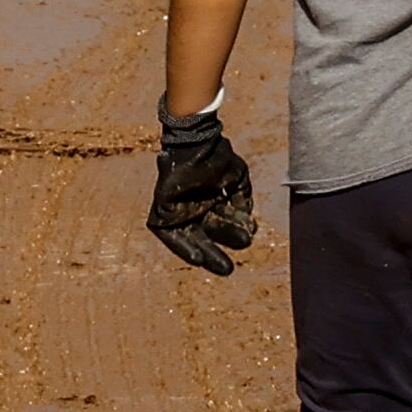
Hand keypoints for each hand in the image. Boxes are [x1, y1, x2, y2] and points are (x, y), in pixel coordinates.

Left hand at [148, 115, 259, 275]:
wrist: (195, 142)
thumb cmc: (215, 156)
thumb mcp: (236, 178)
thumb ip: (242, 197)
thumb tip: (249, 220)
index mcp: (210, 200)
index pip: (220, 225)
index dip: (231, 237)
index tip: (245, 244)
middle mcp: (194, 206)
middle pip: (203, 236)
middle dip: (214, 254)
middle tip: (228, 270)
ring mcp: (178, 208)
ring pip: (188, 238)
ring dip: (201, 252)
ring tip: (212, 266)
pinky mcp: (163, 209)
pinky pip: (169, 235)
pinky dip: (182, 247)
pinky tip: (196, 258)